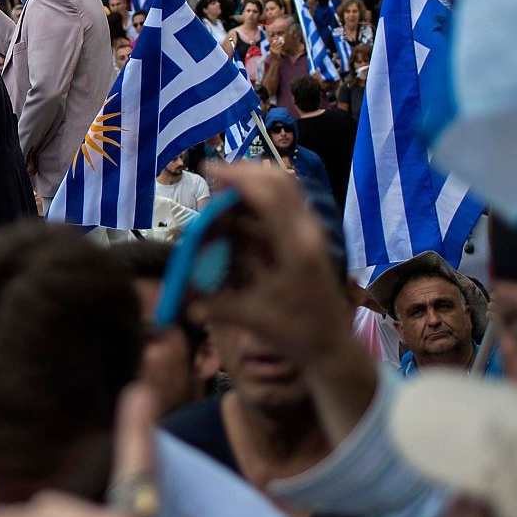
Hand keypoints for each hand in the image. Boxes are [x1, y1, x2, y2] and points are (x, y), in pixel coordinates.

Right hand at [189, 163, 353, 366]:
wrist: (332, 346)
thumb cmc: (296, 333)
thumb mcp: (255, 319)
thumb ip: (217, 306)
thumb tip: (184, 303)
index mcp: (296, 247)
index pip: (269, 195)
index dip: (237, 177)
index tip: (207, 169)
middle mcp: (307, 232)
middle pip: (279, 181)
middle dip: (244, 174)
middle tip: (213, 179)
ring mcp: (310, 233)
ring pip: (283, 190)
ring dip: (250, 186)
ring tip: (219, 196)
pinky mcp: (307, 239)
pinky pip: (282, 206)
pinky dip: (256, 202)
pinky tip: (233, 215)